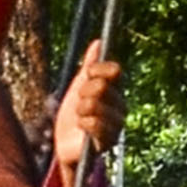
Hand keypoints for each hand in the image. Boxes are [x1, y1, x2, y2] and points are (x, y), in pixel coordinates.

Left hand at [50, 37, 126, 178]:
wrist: (65, 143)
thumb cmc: (74, 114)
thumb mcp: (79, 86)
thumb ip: (90, 65)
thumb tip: (98, 42)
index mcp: (116, 91)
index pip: (114, 71)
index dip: (98, 70)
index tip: (87, 73)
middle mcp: (121, 106)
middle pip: (102, 86)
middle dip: (84, 92)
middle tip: (79, 103)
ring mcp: (117, 124)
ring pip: (95, 105)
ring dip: (81, 111)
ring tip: (80, 118)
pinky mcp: (109, 141)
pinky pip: (94, 124)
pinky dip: (83, 124)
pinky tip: (82, 129)